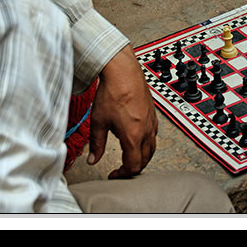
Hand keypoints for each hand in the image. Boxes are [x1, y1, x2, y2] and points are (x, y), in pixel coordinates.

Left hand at [86, 45, 157, 178]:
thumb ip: (96, 144)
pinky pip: (154, 135)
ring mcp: (152, 122)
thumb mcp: (98, 121)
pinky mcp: (153, 114)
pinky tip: (136, 138)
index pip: (134, 166)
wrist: (123, 72)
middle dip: (133, 168)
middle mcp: (146, 131)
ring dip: (141, 157)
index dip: (123, 174)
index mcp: (133, 136)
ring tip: (129, 157)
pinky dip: (146, 143)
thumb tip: (92, 159)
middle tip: (121, 169)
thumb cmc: (113, 92)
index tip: (114, 174)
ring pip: (152, 149)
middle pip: (145, 160)